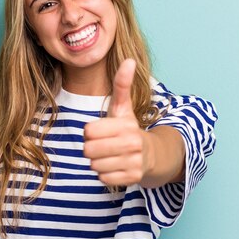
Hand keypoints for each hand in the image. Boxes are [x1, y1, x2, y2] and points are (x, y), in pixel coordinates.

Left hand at [83, 59, 150, 185]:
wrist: (151, 155)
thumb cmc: (128, 129)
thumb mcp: (123, 107)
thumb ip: (122, 84)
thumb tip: (129, 60)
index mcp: (126, 126)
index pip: (88, 132)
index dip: (90, 132)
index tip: (101, 131)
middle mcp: (132, 144)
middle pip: (89, 150)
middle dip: (92, 149)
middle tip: (103, 145)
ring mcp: (133, 163)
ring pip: (94, 166)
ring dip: (98, 162)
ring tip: (109, 156)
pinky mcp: (132, 179)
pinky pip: (103, 179)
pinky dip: (105, 174)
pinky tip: (115, 167)